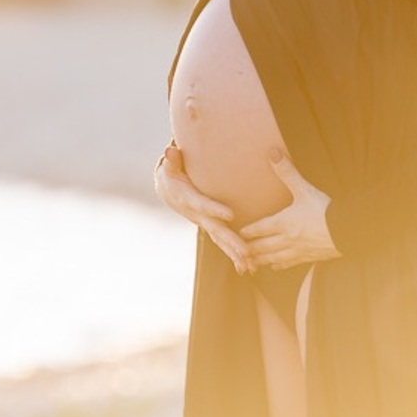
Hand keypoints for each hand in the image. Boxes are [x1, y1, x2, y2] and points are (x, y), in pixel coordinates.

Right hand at [153, 143, 251, 275]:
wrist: (167, 190)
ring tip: (250, 266)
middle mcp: (197, 215)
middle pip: (216, 229)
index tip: (231, 215)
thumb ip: (172, 159)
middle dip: (231, 241)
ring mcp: (204, 222)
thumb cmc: (171, 174)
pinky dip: (235, 254)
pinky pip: (224, 242)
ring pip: (221, 240)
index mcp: (188, 199)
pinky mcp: (211, 226)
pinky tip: (249, 266)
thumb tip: (171, 149)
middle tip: (246, 252)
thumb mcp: (169, 166)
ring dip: (235, 253)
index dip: (215, 209)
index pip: (203, 204)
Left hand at [242, 149, 340, 270]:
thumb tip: (272, 153)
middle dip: (250, 248)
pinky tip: (275, 266)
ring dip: (261, 260)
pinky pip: (290, 263)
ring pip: (274, 257)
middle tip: (238, 251)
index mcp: (284, 222)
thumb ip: (287, 172)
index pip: (260, 228)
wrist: (346, 231)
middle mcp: (287, 239)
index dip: (248, 230)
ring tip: (251, 263)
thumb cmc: (324, 210)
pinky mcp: (310, 257)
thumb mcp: (304, 189)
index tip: (238, 232)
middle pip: (263, 246)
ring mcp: (298, 250)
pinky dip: (280, 265)